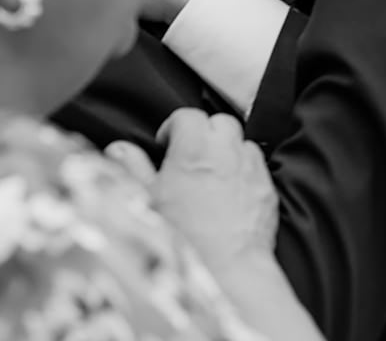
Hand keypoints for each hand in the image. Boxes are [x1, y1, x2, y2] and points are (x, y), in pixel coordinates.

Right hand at [147, 109, 277, 271]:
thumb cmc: (179, 239)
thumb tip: (118, 148)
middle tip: (190, 156)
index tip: (166, 144)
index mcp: (193, 150)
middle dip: (205, 132)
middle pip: (220, 122)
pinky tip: (230, 191)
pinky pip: (258, 166)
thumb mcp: (144, 202)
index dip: (175, 127)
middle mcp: (226, 152)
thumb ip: (131, 168)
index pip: (188, 116)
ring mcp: (251, 168)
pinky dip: (245, 170)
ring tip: (211, 174)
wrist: (224, 270)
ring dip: (228, 150)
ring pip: (242, 142)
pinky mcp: (267, 187)